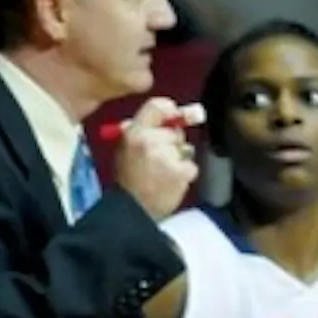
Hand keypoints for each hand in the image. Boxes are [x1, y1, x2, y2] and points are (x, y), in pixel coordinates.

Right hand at [113, 97, 200, 219]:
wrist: (131, 211)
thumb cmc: (129, 180)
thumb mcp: (126, 149)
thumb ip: (144, 130)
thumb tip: (171, 111)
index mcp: (134, 132)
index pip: (157, 106)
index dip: (170, 109)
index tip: (174, 114)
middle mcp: (151, 140)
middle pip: (176, 130)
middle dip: (173, 142)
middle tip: (160, 158)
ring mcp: (167, 156)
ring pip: (185, 149)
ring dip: (180, 159)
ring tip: (163, 174)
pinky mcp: (181, 171)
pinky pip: (191, 166)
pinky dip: (185, 175)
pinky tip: (171, 183)